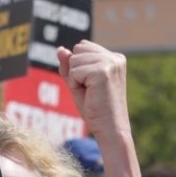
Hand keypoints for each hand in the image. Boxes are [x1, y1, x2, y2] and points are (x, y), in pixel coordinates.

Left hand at [59, 40, 140, 176]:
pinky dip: (76, 85)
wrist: (110, 130)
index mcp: (114, 58)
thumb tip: (60, 49)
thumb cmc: (96, 111)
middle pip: (78, 49)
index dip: (79, 68)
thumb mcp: (79, 85)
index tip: (92, 86)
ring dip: (76, 79)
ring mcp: (110, 62)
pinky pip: (74, 72)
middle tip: (91, 91)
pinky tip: (90, 95)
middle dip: (76, 71)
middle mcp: (115, 57)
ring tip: (91, 94)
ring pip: (75, 59)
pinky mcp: (103, 71)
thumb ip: (70, 67)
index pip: (83, 47)